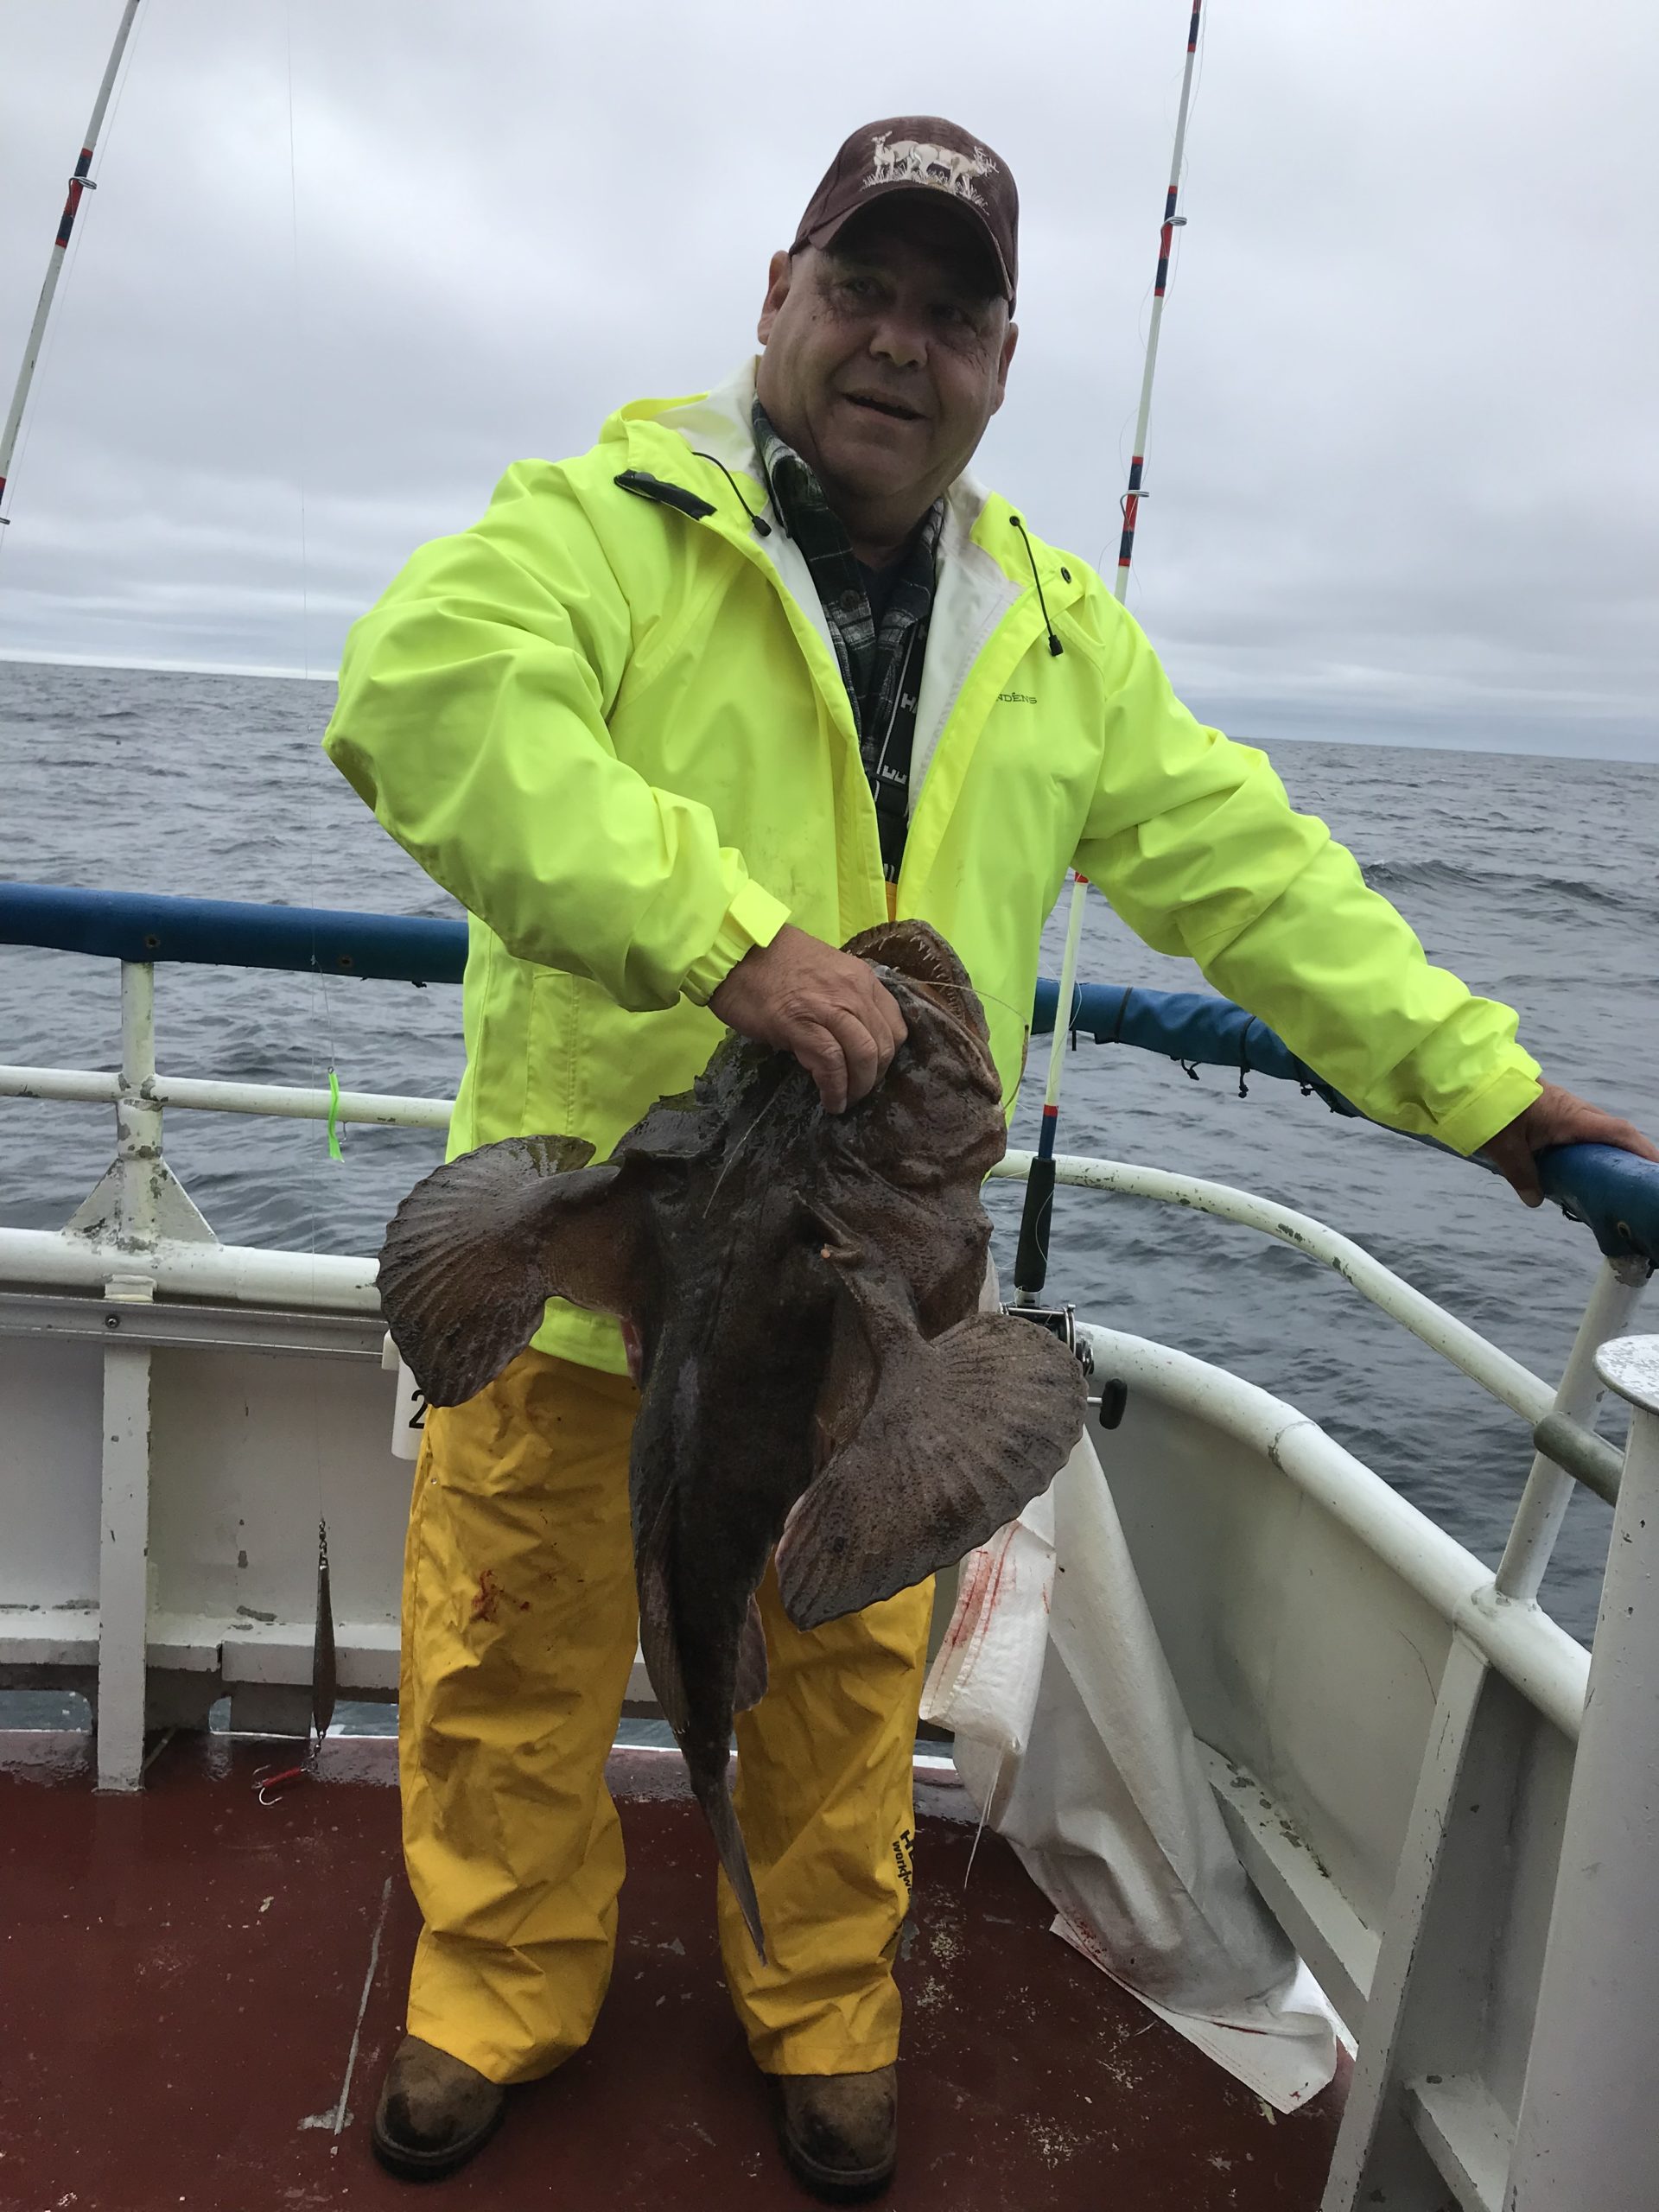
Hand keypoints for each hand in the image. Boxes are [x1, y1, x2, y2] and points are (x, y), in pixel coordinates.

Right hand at [709, 925, 906, 1112]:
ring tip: (845, 1100)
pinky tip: (830, 1101)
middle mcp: (853, 991)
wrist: (734, 951)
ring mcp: (828, 1008)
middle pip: (883, 1044)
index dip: (888, 1054)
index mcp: (861, 978)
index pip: (895, 1023)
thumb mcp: (824, 971)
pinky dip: (835, 1089)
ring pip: (863, 1056)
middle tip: (859, 1090)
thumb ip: (843, 998)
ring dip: (858, 1087)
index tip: (873, 1069)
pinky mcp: (800, 1025)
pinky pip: (831, 1065)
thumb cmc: (773, 961)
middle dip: (875, 1076)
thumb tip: (848, 1035)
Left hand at [1484, 1081, 1658, 1207]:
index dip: (1641, 1150)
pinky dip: (1590, 1143)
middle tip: (1638, 1178)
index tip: (1654, 1167)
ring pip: (1597, 1128)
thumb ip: (1521, 1175)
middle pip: (1614, 1131)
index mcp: (1571, 1117)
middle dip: (1631, 1152)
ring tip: (1615, 1175)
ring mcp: (1566, 1106)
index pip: (1617, 1132)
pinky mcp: (1553, 1107)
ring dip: (1609, 1148)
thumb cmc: (1492, 1107)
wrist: (1474, 1074)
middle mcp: (1575, 1110)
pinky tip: (1583, 1162)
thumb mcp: (1505, 1146)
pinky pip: (1581, 1126)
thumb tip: (1535, 1200)